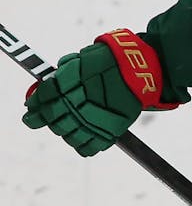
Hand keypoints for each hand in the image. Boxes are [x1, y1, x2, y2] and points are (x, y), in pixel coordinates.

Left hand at [22, 29, 172, 156]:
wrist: (142, 68)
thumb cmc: (113, 60)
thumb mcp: (83, 58)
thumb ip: (63, 71)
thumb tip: (45, 85)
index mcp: (68, 82)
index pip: (43, 97)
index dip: (35, 102)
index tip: (33, 106)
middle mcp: (77, 102)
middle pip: (53, 119)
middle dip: (48, 118)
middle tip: (50, 116)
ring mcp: (93, 119)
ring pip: (67, 135)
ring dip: (66, 131)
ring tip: (72, 124)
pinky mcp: (109, 130)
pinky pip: (88, 147)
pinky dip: (84, 145)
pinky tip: (85, 137)